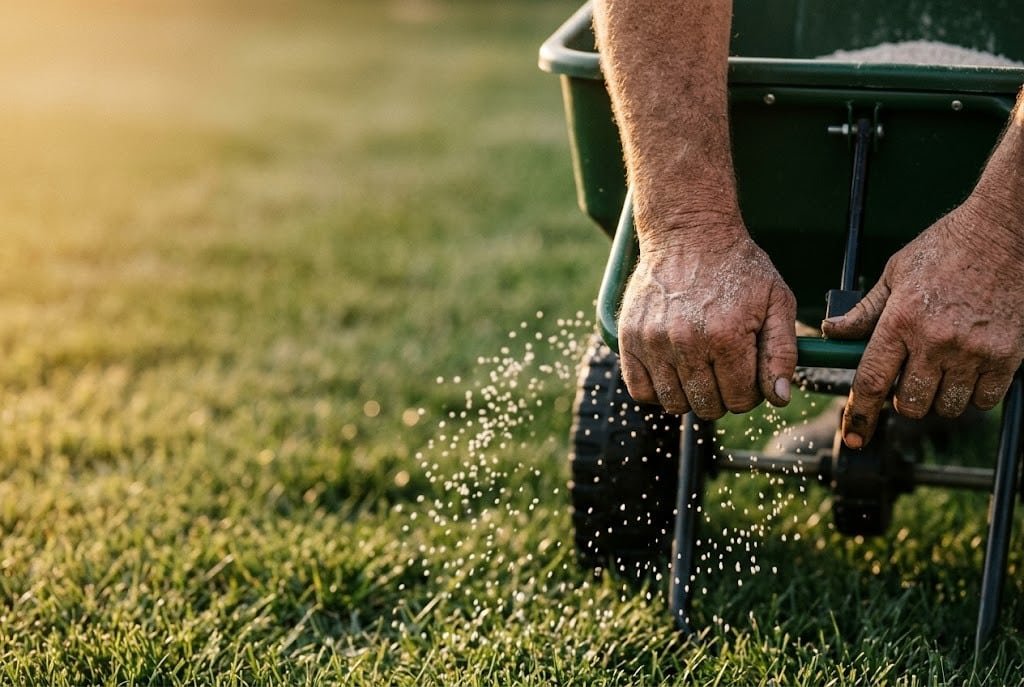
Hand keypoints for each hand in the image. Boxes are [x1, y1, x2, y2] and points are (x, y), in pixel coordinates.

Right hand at [618, 220, 797, 419]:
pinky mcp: (629, 338)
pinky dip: (657, 391)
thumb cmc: (737, 267)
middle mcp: (686, 342)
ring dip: (690, 395)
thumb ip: (782, 352)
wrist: (688, 232)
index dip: (750, 392)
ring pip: (674, 404)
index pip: (740, 399)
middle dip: (723, 395)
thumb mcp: (776, 301)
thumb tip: (779, 398)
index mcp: (727, 336)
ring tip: (699, 367)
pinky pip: (640, 390)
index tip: (747, 371)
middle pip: (707, 405)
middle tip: (724, 368)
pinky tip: (672, 372)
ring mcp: (653, 341)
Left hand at [823, 201, 1023, 447]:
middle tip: (908, 382)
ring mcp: (972, 350)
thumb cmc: (946, 247)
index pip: (871, 381)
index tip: (854, 435)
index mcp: (900, 321)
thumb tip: (833, 332)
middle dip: (903, 401)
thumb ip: (865, 310)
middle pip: (909, 403)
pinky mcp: (1006, 355)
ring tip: (940, 373)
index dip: (860, 414)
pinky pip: (984, 399)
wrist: (1004, 231)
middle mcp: (934, 341)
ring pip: (946, 406)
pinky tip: (969, 373)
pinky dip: (974, 396)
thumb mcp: (895, 273)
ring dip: (938, 399)